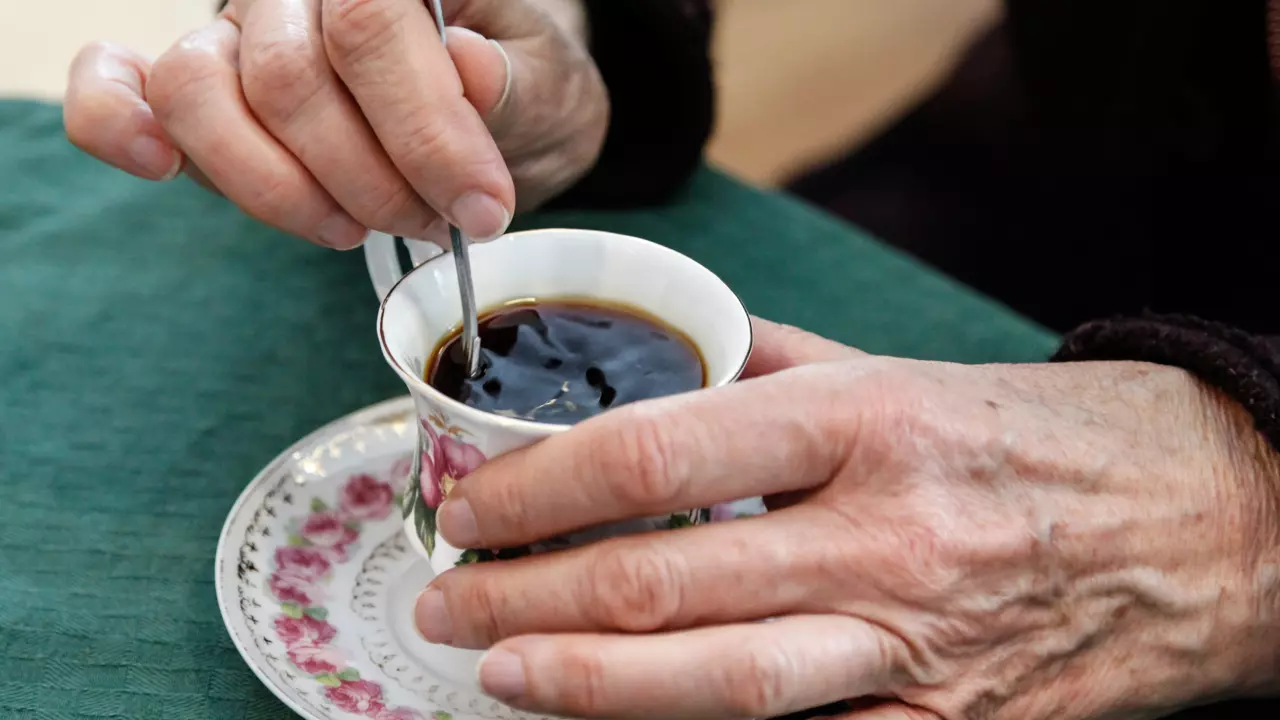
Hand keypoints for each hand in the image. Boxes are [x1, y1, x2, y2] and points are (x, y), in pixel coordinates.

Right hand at [62, 0, 606, 249]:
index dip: (422, 130)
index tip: (479, 207)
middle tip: (435, 225)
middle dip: (369, 180)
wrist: (494, 100)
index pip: (367, 24)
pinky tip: (160, 164)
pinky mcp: (195, 92)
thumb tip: (465, 70)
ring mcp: (235, 33)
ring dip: (280, 189)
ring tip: (353, 225)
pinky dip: (117, 125)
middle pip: (285, 78)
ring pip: (198, 94)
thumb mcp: (549, 86)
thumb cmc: (517, 86)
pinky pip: (117, 87)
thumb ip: (514, 83)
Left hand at [414, 317, 1279, 719]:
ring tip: (495, 671)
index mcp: (868, 423)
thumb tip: (668, 367)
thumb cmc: (1052, 436)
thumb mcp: (913, 371)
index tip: (471, 505)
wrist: (1211, 526)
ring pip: (713, 685)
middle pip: (659, 580)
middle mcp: (884, 538)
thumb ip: (779, 370)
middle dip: (526, 596)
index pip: (659, 452)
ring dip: (579, 683)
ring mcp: (915, 652)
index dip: (539, 487)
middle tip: (448, 601)